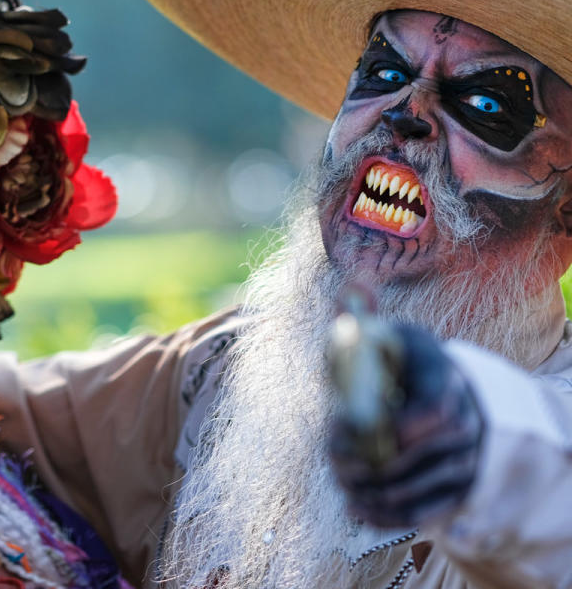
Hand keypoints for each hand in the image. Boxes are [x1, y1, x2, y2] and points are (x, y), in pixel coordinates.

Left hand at [329, 324, 484, 526]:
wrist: (436, 393)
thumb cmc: (398, 361)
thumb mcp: (382, 333)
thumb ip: (360, 315)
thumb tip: (350, 285)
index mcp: (444, 375)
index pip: (438, 410)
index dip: (399, 426)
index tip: (353, 426)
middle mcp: (465, 419)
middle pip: (424, 455)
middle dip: (374, 460)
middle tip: (334, 456)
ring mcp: (464, 457)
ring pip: (420, 486)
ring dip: (373, 488)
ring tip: (339, 478)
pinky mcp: (454, 488)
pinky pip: (424, 511)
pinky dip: (386, 514)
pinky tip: (353, 507)